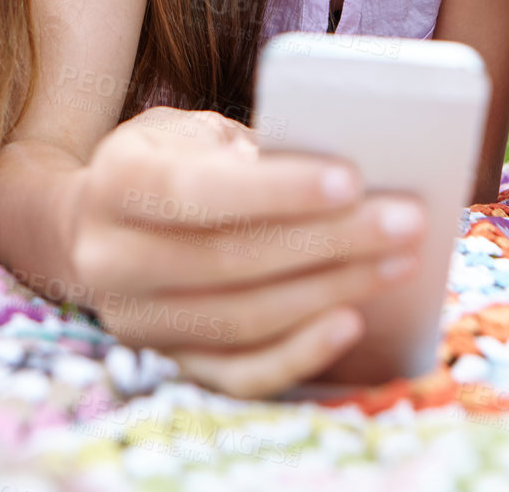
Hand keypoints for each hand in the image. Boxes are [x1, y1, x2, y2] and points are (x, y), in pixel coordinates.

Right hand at [63, 108, 423, 397]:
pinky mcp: (165, 364)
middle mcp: (109, 259)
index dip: (275, 190)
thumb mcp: (198, 133)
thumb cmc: (176, 164)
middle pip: (229, 259)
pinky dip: (298, 353)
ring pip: (241, 319)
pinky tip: (352, 322)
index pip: (196, 191)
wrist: (102, 225)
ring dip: (330, 291)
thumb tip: (342, 180)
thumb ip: (252, 148)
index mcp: (115, 181)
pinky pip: (237, 375)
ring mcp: (134, 321)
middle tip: (406, 220)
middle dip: (328, 240)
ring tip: (399, 261)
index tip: (351, 178)